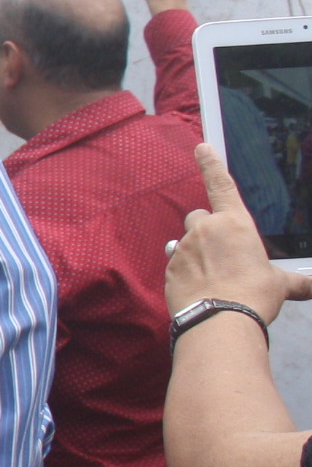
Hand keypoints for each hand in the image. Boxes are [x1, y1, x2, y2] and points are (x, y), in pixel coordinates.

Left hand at [170, 145, 311, 315]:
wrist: (220, 320)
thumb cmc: (253, 295)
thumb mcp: (280, 284)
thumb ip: (297, 281)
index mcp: (235, 223)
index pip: (221, 185)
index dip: (211, 164)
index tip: (202, 147)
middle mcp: (205, 229)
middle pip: (198, 217)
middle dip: (206, 229)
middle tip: (220, 253)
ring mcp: (183, 248)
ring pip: (184, 241)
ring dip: (195, 252)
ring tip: (212, 275)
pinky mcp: (169, 268)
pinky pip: (175, 264)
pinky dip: (186, 272)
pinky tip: (200, 288)